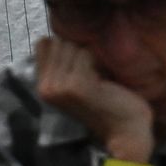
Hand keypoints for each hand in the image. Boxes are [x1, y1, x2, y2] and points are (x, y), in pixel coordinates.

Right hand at [34, 35, 154, 161]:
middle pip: (59, 41)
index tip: (79, 64)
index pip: (43, 43)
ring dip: (89, 56)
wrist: (125, 129)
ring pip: (72, 45)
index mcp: (41, 86)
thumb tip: (52, 35)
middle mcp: (44, 87)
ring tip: (97, 78)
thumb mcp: (74, 81)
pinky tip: (102, 80)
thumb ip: (60, 61)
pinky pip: (85, 53)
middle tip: (91, 74)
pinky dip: (97, 61)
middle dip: (78, 50)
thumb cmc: (106, 100)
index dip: (65, 46)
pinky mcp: (76, 86)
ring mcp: (59, 87)